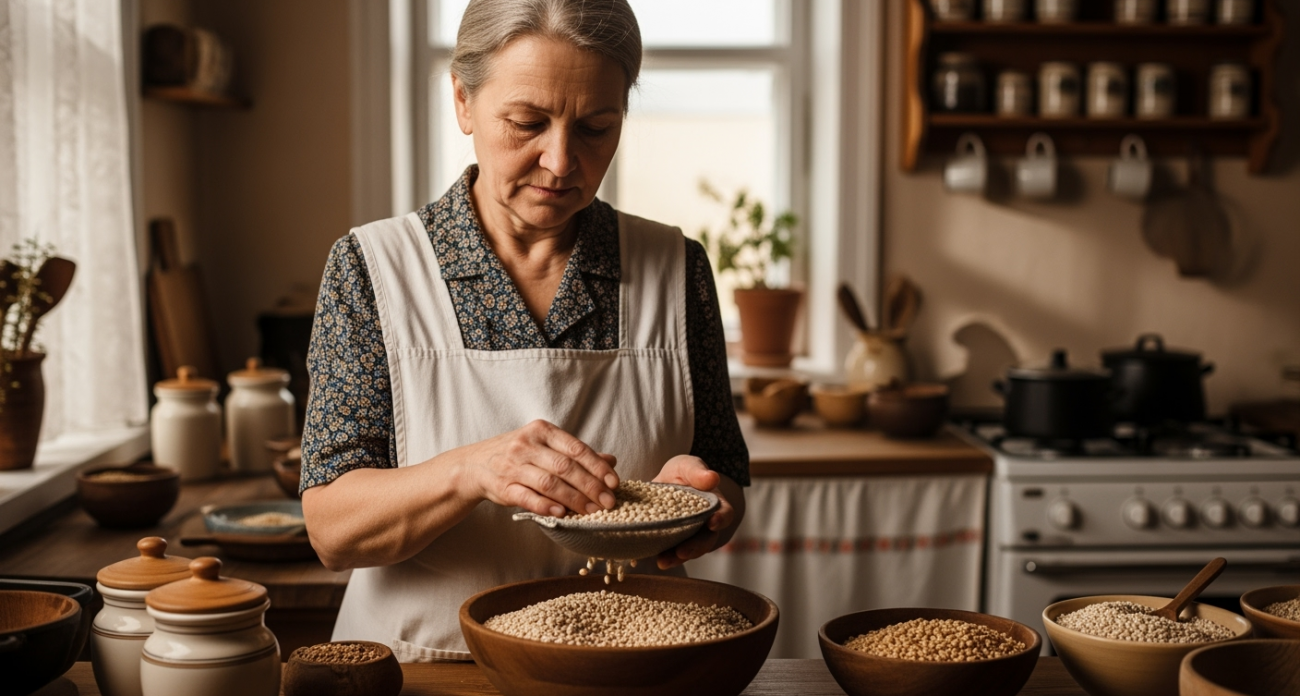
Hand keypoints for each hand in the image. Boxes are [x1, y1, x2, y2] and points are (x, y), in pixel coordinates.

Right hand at [458, 420, 618, 517]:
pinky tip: (562, 513)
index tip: (614, 482)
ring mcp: (513, 465)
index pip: (576, 449)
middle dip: (590, 486)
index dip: (597, 467)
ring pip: (549, 483)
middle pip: (565, 467)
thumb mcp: (545, 446)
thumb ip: (576, 453)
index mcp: (541, 431)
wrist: (474, 465)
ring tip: (591, 511)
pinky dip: (545, 505)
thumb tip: (611, 461)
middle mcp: (526, 445)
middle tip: (608, 502)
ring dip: (573, 499)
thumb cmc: (518, 455)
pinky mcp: (502, 486)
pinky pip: (527, 497)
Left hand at [652, 455, 738, 569]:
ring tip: (663, 561)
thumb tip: (713, 478)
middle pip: (706, 539)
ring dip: (677, 558)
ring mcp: (689, 536)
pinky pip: (671, 552)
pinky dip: (664, 557)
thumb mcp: (687, 466)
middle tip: (683, 552)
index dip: (721, 520)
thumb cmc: (681, 474)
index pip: (725, 514)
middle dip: (695, 547)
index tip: (712, 523)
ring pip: (689, 550)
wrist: (664, 484)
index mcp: (714, 505)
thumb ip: (697, 472)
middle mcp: (705, 524)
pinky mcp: (673, 542)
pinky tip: (655, 559)